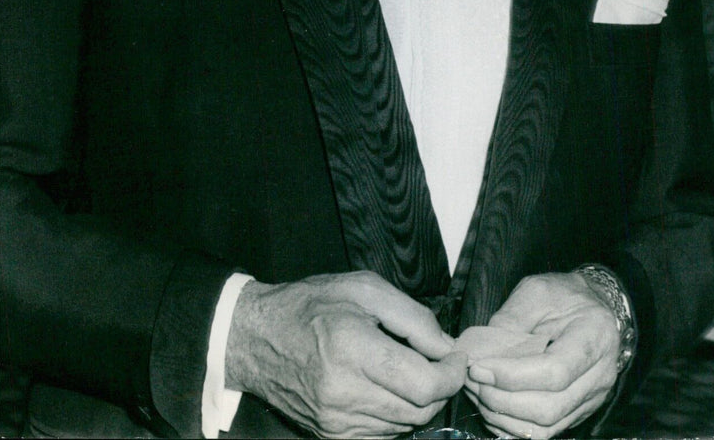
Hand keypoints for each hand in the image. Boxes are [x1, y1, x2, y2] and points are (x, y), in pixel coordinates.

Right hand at [225, 270, 466, 437]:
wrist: (257, 338)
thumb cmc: (312, 305)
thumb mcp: (364, 289)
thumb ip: (412, 317)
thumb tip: (447, 347)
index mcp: (353, 349)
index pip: (424, 385)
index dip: (452, 374)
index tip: (456, 358)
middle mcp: (344, 393)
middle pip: (420, 409)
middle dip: (439, 387)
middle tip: (435, 360)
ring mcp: (336, 422)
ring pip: (405, 425)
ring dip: (418, 401)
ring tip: (404, 369)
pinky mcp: (331, 437)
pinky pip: (384, 435)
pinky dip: (396, 415)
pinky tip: (384, 388)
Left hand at [460, 272, 620, 438]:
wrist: (592, 304)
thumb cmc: (564, 294)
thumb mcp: (536, 291)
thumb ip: (510, 320)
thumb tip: (482, 354)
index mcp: (594, 337)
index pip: (554, 371)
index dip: (512, 377)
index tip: (478, 368)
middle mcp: (599, 375)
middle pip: (550, 408)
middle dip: (503, 401)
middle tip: (472, 382)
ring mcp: (592, 398)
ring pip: (546, 426)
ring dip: (504, 416)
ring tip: (478, 393)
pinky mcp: (579, 410)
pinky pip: (546, 431)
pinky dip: (514, 426)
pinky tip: (493, 409)